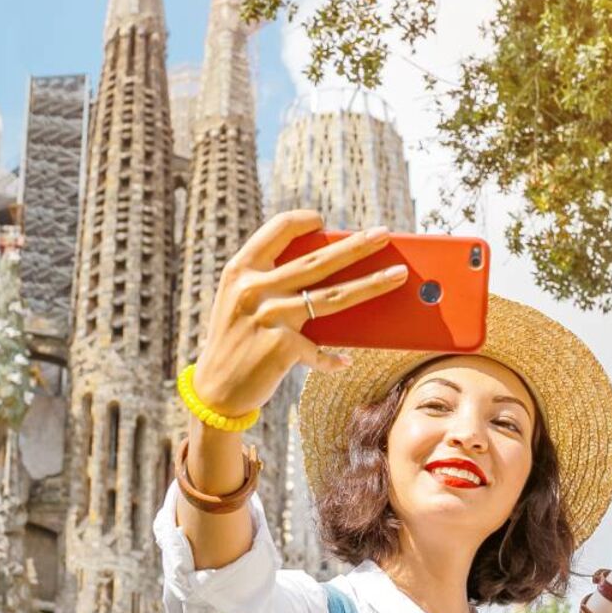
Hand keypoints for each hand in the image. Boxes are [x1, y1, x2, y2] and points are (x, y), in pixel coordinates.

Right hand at [191, 210, 408, 415]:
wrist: (214, 391)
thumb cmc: (235, 342)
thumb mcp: (241, 303)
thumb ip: (271, 283)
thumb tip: (329, 273)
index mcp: (241, 270)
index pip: (277, 229)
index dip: (303, 221)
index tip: (324, 220)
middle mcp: (254, 288)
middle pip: (318, 261)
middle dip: (357, 245)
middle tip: (385, 233)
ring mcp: (269, 317)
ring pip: (333, 297)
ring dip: (371, 284)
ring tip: (398, 275)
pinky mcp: (281, 348)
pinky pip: (321, 350)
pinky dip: (334, 359)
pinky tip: (346, 361)